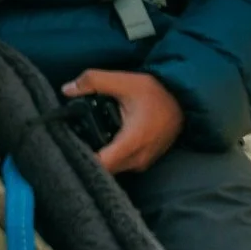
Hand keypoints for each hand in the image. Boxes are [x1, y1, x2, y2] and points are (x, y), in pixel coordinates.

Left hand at [64, 70, 182, 174]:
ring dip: (98, 157)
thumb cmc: (156, 93)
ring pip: (112, 169)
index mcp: (131, 142)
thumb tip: (67, 89)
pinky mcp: (144, 162)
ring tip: (84, 139)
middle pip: (102, 169)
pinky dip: (110, 156)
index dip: (80, 157)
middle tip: (70, 139)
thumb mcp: (124, 81)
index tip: (66, 145)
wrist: (183, 101)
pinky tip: (101, 141)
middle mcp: (137, 159)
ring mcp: (142, 164)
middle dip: (86, 155)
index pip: (100, 164)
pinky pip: (121, 166)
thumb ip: (94, 82)